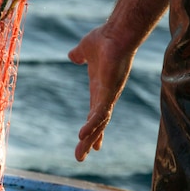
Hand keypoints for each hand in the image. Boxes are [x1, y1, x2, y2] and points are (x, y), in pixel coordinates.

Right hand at [68, 25, 135, 161]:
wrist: (117, 33)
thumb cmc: (103, 40)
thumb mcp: (84, 50)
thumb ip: (78, 55)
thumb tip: (72, 55)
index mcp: (99, 88)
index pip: (96, 113)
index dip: (94, 128)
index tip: (91, 143)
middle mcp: (106, 95)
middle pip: (97, 124)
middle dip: (90, 141)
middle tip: (81, 158)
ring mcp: (109, 95)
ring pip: (99, 123)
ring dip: (90, 139)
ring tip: (81, 154)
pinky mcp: (110, 92)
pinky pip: (100, 113)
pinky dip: (92, 125)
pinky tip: (83, 135)